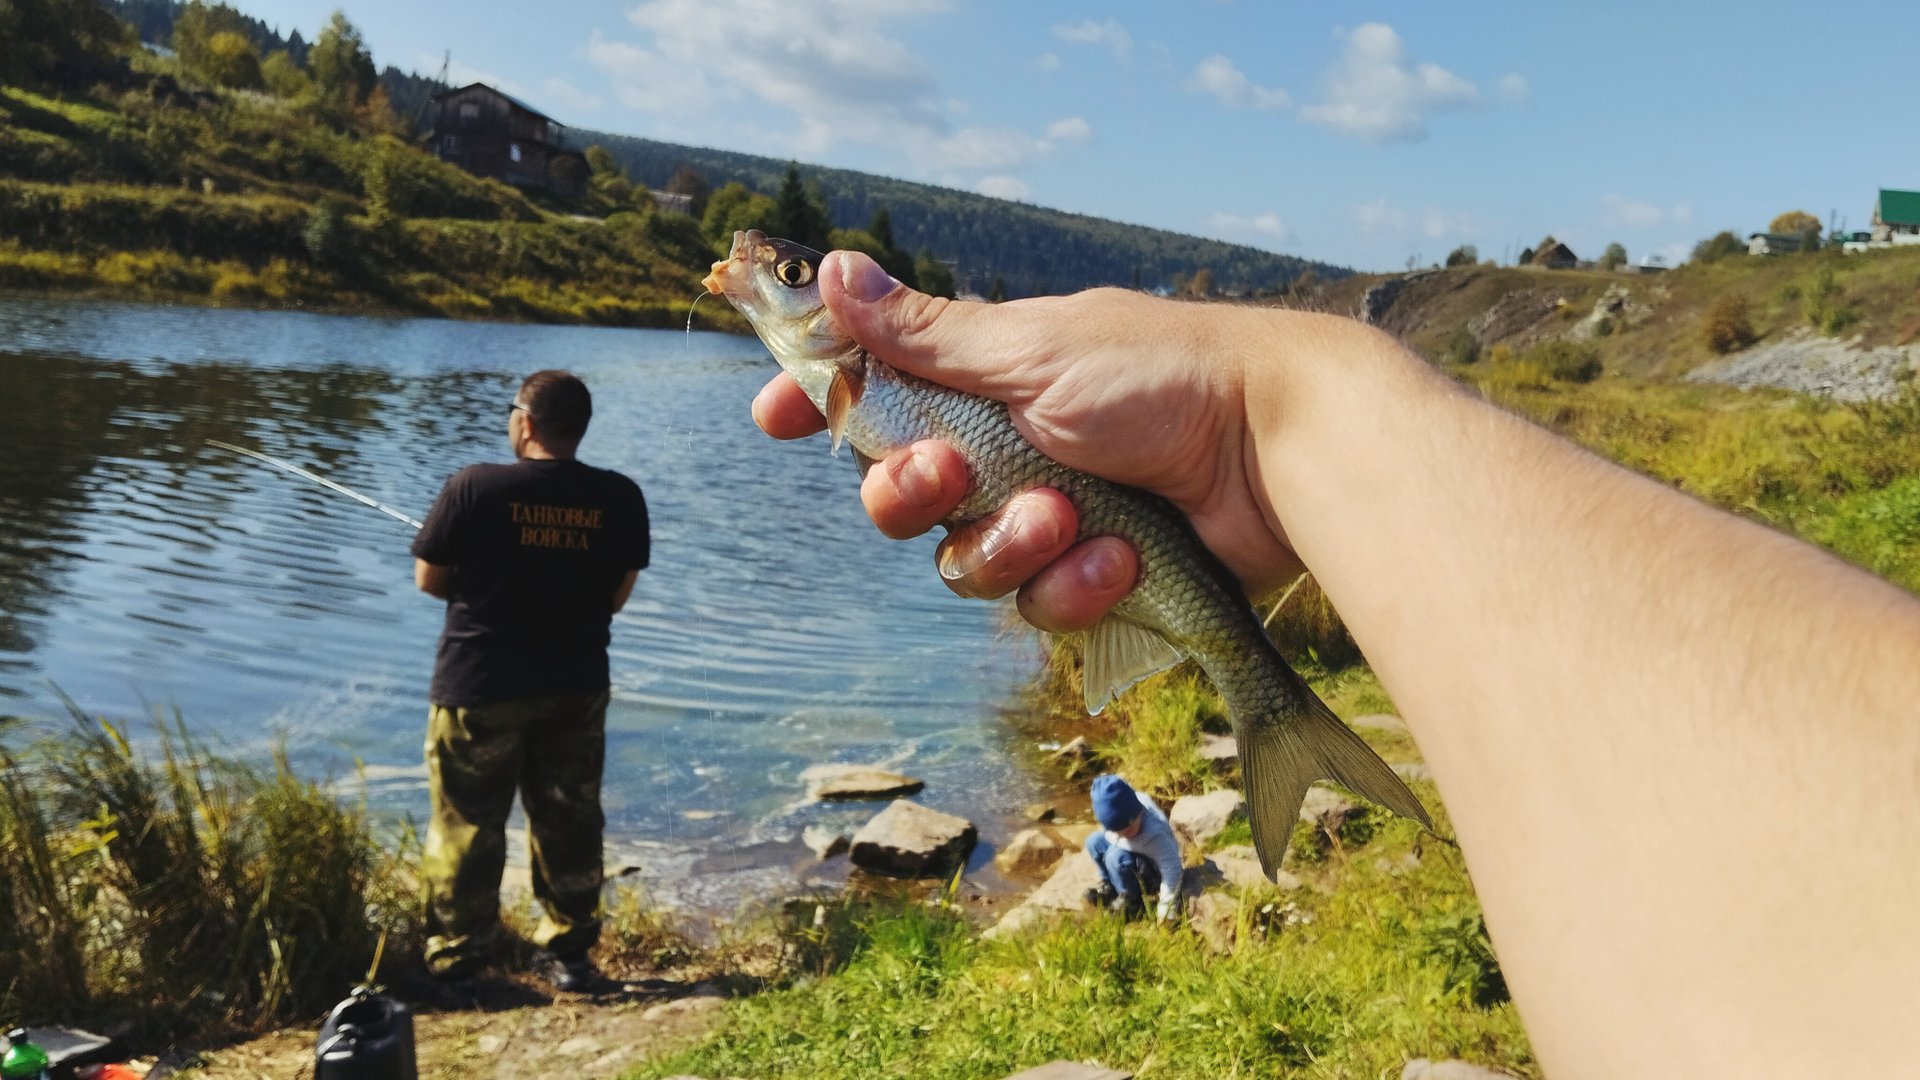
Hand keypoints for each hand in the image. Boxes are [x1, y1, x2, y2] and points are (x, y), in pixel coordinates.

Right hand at [752, 250, 1323, 626]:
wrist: (1278, 449)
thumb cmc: (1163, 374)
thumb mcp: (1033, 348)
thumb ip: (926, 334)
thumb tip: (834, 270)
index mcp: (987, 378)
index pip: (876, 391)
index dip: (818, 404)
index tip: (771, 414)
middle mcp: (1008, 448)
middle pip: (898, 499)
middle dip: (909, 494)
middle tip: (947, 475)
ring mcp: (1051, 516)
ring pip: (963, 565)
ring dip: (1007, 544)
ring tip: (1070, 517)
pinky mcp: (1096, 577)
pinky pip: (1038, 606)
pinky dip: (1075, 584)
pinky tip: (1124, 557)